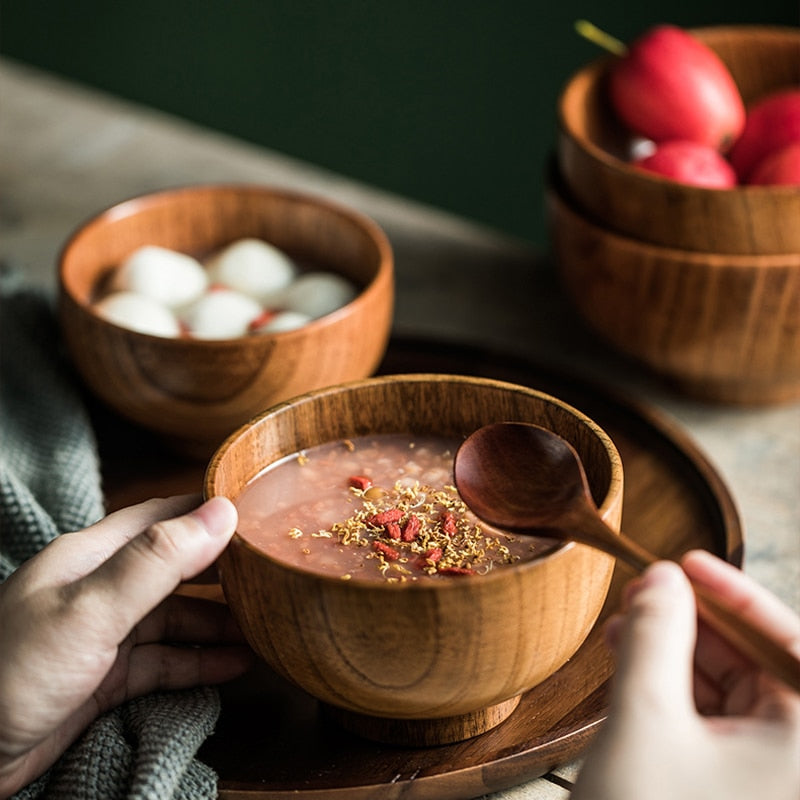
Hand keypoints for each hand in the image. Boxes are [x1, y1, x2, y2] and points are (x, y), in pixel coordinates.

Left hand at [0, 495, 253, 798]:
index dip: (210, 512)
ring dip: (218, 624)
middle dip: (223, 572)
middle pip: (175, 569)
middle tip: (272, 575)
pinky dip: (198, 663)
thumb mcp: (92, 610)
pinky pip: (162, 663)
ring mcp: (102, 635)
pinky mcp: (102, 679)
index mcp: (93, 555)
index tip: (260, 514)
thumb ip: (157, 561)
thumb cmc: (12, 671)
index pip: (164, 517)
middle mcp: (100, 588)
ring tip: (264, 627)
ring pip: (174, 619)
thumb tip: (222, 512)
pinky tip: (233, 666)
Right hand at [572, 549, 799, 799]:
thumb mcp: (644, 720)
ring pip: (734, 694)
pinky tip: (637, 668)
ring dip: (680, 655)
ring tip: (630, 630)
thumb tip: (661, 579)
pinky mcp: (739, 792)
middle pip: (759, 666)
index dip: (737, 595)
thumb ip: (655, 636)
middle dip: (698, 624)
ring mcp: (773, 781)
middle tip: (647, 593)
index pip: (790, 644)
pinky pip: (717, 724)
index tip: (689, 561)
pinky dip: (676, 691)